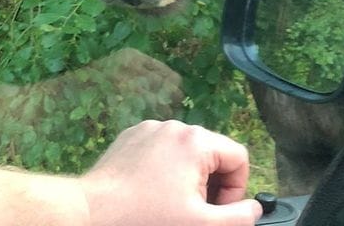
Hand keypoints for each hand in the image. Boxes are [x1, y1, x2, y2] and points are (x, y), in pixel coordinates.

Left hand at [80, 120, 262, 225]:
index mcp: (196, 141)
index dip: (235, 190)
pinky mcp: (130, 139)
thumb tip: (254, 209)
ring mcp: (149, 130)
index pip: (238, 157)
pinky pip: (161, 152)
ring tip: (168, 205)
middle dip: (209, 186)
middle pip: (212, 154)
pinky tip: (150, 195)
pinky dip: (163, 172)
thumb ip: (239, 217)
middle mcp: (174, 127)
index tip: (217, 212)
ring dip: (187, 179)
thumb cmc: (143, 219)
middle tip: (192, 213)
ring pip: (186, 154)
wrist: (90, 213)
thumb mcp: (201, 224)